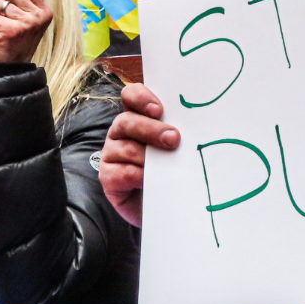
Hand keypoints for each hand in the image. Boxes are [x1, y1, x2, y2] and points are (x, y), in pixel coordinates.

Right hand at [99, 83, 178, 226]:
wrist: (165, 207)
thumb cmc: (172, 172)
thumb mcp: (178, 149)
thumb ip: (179, 135)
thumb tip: (196, 128)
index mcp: (138, 117)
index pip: (131, 96)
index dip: (141, 98)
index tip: (159, 109)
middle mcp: (121, 132)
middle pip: (127, 121)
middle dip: (150, 129)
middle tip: (173, 139)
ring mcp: (112, 154)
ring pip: (124, 147)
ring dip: (147, 155)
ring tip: (167, 164)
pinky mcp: (108, 177)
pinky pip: (121, 172)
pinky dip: (137, 175)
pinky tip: (150, 180)